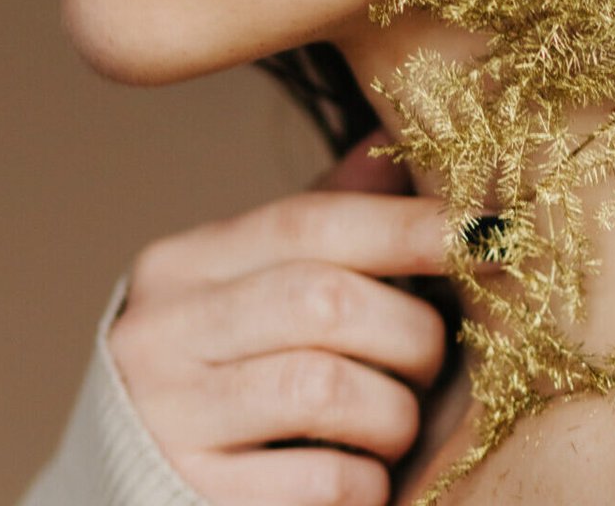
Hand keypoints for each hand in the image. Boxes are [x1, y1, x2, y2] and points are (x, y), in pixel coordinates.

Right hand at [107, 129, 454, 505]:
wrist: (126, 489)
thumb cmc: (218, 371)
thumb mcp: (254, 285)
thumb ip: (323, 223)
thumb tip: (398, 144)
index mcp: (184, 265)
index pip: (308, 221)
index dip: (406, 226)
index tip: (487, 232)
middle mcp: (163, 333)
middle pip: (324, 300)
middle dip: (410, 330)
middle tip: (436, 357)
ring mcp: (170, 420)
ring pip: (326, 389)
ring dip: (395, 410)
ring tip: (401, 420)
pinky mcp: (193, 497)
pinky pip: (321, 481)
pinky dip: (368, 481)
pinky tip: (368, 477)